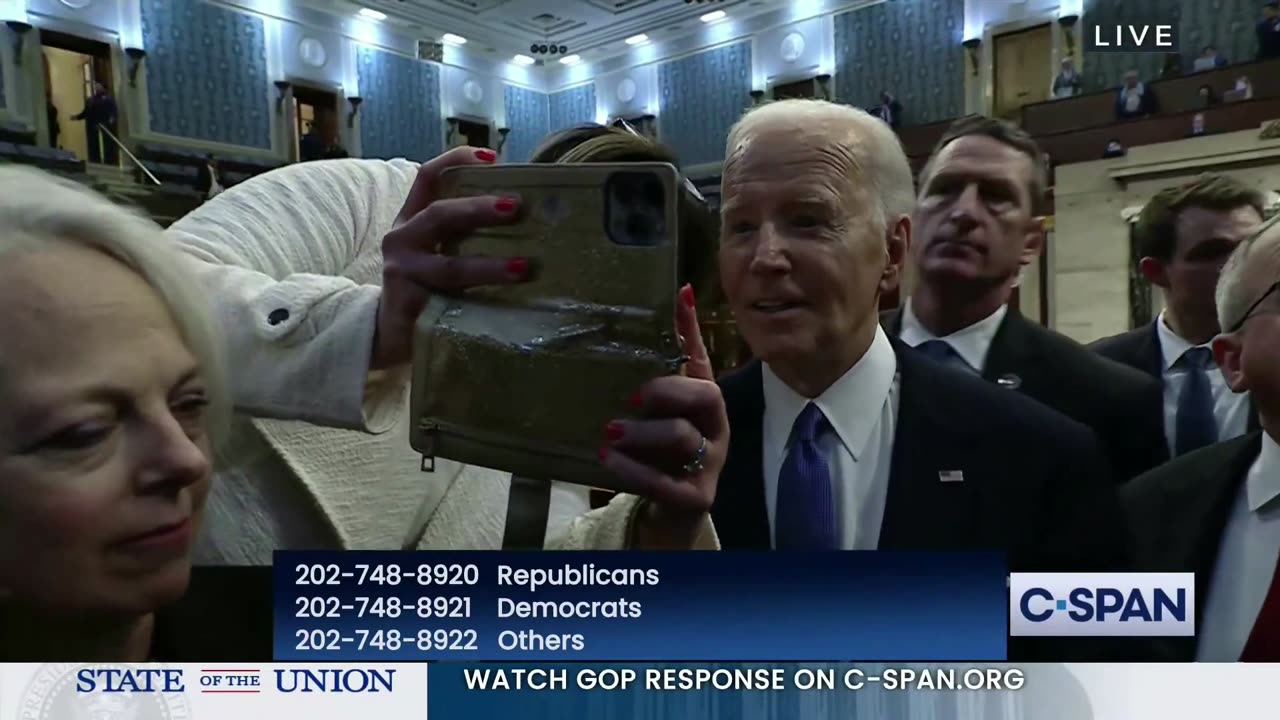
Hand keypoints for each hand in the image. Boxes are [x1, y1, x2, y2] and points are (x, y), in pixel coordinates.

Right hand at [371, 146, 526, 369]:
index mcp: (412, 219)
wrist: (390, 334)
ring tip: (523, 267)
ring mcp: (403, 274)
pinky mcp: (410, 307)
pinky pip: (449, 303)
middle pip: (439, 215)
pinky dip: (479, 303)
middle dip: (478, 209)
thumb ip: (464, 231)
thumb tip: (525, 212)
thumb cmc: (426, 285)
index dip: (456, 160)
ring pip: (450, 266)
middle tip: (515, 207)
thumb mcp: (437, 250)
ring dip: (489, 266)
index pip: (428, 178)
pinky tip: (504, 305)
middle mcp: (402, 240)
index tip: (492, 157)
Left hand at [600, 284, 727, 546]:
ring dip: (642, 433)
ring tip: (610, 432)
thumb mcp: (662, 413)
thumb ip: (661, 368)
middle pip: (706, 395)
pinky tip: (608, 459)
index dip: (691, 329)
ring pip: (681, 437)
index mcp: (707, 403)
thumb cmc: (665, 454)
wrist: (675, 515)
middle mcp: (715, 429)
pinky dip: (632, 469)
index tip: (679, 297)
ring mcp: (709, 464)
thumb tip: (676, 298)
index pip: (703, 359)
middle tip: (632, 396)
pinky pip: (664, 482)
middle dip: (668, 389)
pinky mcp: (695, 497)